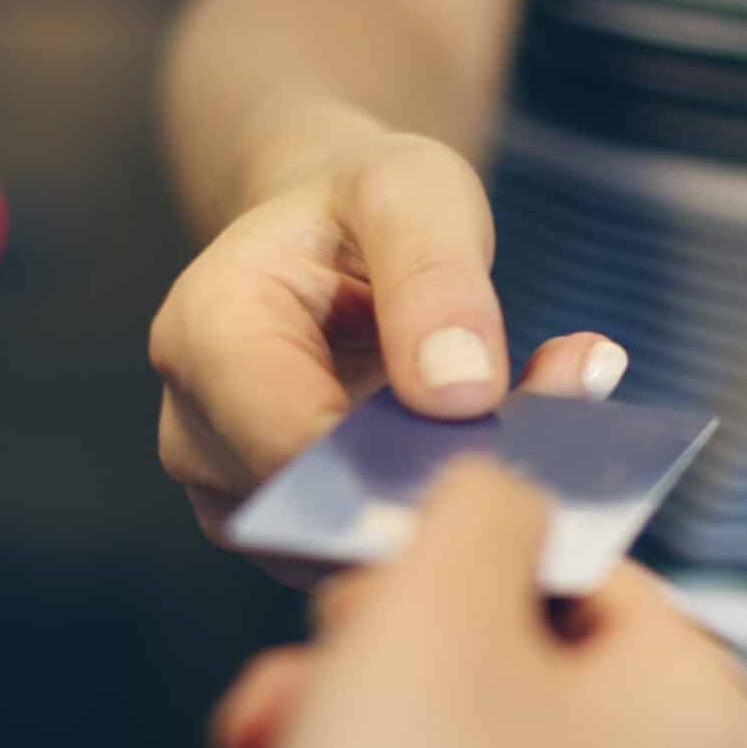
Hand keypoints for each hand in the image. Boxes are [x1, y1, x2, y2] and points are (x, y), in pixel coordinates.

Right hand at [150, 131, 627, 549]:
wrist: (333, 235)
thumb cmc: (365, 203)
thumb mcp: (413, 193)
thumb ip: (437, 279)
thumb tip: (459, 395)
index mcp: (208, 331)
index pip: (291, 442)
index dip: (392, 470)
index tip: (501, 464)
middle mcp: (197, 425)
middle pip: (314, 507)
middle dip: (430, 490)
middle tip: (550, 454)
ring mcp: (230, 488)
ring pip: (340, 548)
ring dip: (440, 514)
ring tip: (536, 442)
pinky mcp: (280, 526)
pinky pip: (357, 554)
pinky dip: (431, 524)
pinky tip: (499, 467)